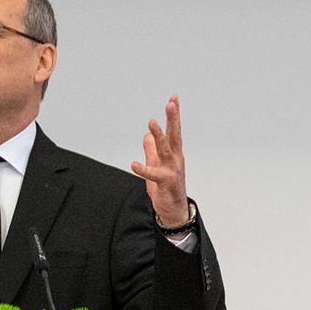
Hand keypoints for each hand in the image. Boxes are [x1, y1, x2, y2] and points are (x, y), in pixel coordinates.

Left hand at [130, 95, 189, 227]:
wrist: (173, 211)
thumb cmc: (166, 188)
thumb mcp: (157, 165)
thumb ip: (151, 150)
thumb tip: (146, 136)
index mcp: (174, 153)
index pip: (174, 130)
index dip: (173, 115)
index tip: (173, 98)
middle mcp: (176, 159)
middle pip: (174, 135)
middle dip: (173, 119)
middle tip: (171, 103)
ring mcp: (172, 170)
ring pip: (165, 150)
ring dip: (158, 136)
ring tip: (151, 123)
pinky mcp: (166, 183)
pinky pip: (153, 174)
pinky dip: (144, 169)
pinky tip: (134, 164)